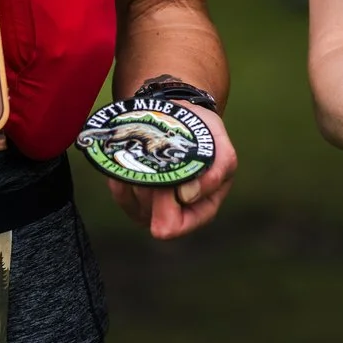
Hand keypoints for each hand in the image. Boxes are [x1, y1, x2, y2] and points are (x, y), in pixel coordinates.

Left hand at [108, 105, 236, 238]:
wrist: (182, 117)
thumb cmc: (205, 137)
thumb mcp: (222, 151)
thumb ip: (215, 174)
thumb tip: (186, 195)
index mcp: (202, 210)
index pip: (176, 226)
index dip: (169, 204)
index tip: (173, 178)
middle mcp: (174, 214)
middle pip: (151, 213)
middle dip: (155, 186)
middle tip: (162, 160)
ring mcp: (150, 208)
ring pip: (136, 200)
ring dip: (143, 175)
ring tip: (153, 153)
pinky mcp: (129, 198)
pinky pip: (120, 193)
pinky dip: (125, 174)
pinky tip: (136, 157)